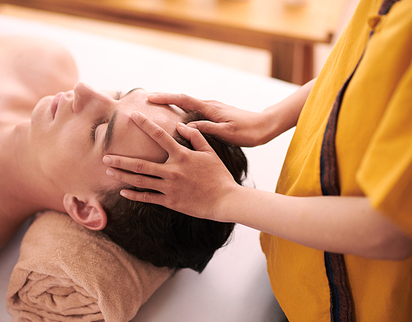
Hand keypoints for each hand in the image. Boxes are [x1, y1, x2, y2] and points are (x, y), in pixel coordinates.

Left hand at [103, 111, 239, 220]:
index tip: (132, 116)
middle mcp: (172, 171)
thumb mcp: (210, 153)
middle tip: (104, 156)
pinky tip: (123, 191)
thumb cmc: (219, 175)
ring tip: (109, 171)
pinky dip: (134, 195)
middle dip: (120, 160)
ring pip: (140, 181)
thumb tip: (182, 125)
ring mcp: (169, 187)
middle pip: (140, 164)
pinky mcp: (170, 202)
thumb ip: (196, 137)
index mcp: (182, 156)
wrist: (225, 200)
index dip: (145, 124)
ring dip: (123, 176)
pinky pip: (148, 198)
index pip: (160, 136)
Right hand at [148, 93, 271, 146]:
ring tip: (155, 109)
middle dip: (164, 98)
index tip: (150, 98)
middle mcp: (209, 106)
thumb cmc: (248, 131)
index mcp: (210, 109)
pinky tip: (176, 120)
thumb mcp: (228, 133)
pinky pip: (193, 111)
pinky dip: (181, 111)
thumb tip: (186, 127)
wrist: (265, 126)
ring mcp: (212, 110)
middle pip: (182, 99)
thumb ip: (207, 129)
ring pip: (187, 105)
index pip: (184, 100)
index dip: (166, 98)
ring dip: (172, 105)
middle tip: (146, 100)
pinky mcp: (215, 115)